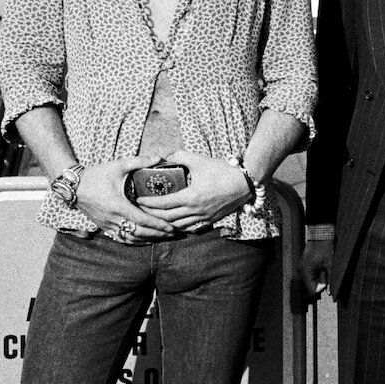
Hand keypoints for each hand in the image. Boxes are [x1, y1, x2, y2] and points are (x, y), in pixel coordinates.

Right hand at [75, 156, 176, 242]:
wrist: (73, 186)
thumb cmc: (97, 175)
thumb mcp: (118, 165)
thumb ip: (139, 161)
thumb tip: (159, 158)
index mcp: (117, 205)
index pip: (141, 219)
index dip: (157, 225)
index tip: (171, 227)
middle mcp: (112, 218)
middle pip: (138, 233)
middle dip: (157, 235)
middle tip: (173, 234)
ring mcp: (107, 224)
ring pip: (130, 238)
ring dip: (147, 240)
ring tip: (163, 237)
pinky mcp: (103, 226)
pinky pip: (120, 238)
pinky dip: (134, 241)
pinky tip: (145, 240)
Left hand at [135, 150, 252, 230]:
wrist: (246, 182)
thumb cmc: (223, 171)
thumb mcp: (200, 160)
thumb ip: (180, 156)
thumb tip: (164, 156)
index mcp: (191, 197)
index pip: (163, 204)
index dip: (148, 203)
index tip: (138, 200)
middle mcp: (195, 210)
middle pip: (166, 217)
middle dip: (151, 214)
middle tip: (141, 208)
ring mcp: (203, 217)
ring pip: (177, 226)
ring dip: (164, 222)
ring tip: (154, 216)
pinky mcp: (210, 220)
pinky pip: (189, 228)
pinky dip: (178, 226)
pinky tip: (173, 221)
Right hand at [299, 239, 333, 296]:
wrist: (320, 234)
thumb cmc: (325, 248)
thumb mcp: (330, 265)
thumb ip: (329, 279)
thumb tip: (329, 291)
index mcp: (305, 272)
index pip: (311, 290)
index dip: (320, 289)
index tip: (328, 284)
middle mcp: (301, 271)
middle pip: (309, 286)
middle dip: (319, 283)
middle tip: (326, 273)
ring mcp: (301, 267)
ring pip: (310, 280)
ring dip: (318, 278)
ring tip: (323, 268)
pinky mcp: (303, 264)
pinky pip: (309, 274)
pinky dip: (316, 273)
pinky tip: (321, 266)